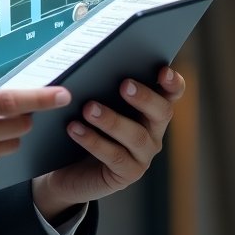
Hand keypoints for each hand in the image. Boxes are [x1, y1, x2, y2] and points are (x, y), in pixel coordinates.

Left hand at [32, 65, 185, 221]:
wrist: (62, 166)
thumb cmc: (78, 122)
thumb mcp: (87, 99)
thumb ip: (96, 82)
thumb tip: (91, 60)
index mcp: (148, 108)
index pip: (170, 93)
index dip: (172, 83)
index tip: (162, 70)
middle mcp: (152, 131)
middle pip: (162, 113)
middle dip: (145, 97)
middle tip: (124, 85)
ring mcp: (142, 155)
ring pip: (137, 136)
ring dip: (112, 120)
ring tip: (88, 108)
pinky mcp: (126, 174)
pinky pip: (115, 157)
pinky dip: (94, 141)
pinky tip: (74, 129)